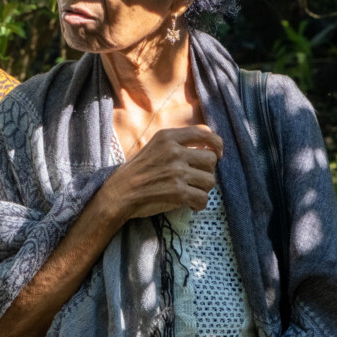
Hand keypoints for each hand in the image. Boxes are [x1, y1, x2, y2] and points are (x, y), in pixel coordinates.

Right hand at [102, 125, 222, 220]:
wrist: (119, 192)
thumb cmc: (137, 171)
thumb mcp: (154, 146)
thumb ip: (177, 143)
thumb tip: (208, 144)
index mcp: (168, 137)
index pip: (204, 133)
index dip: (216, 144)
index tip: (217, 153)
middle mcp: (174, 151)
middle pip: (211, 159)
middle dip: (207, 171)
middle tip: (196, 178)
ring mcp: (177, 171)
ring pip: (210, 180)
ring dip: (203, 189)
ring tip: (191, 192)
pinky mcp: (178, 191)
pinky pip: (203, 198)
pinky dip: (198, 204)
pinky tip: (190, 204)